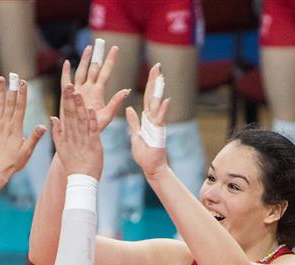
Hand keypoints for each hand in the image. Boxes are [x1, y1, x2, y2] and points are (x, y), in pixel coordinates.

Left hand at [0, 76, 47, 189]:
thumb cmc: (14, 161)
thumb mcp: (27, 151)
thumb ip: (35, 138)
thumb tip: (43, 126)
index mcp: (16, 128)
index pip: (20, 107)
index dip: (22, 94)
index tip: (24, 82)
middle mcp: (5, 123)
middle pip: (10, 102)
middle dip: (12, 87)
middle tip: (13, 75)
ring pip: (0, 104)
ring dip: (1, 90)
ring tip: (1, 78)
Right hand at [51, 85, 102, 179]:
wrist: (80, 180)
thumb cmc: (73, 165)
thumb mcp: (61, 148)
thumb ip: (57, 132)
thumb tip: (53, 117)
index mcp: (66, 135)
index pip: (65, 114)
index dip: (66, 100)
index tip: (65, 87)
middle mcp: (74, 135)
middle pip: (71, 114)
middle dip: (70, 99)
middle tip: (69, 84)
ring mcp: (83, 139)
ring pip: (81, 119)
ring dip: (79, 105)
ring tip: (78, 92)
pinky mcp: (94, 144)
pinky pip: (92, 129)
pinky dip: (91, 119)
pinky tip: (90, 108)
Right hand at [60, 42, 128, 129]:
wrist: (81, 137)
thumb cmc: (94, 129)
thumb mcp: (107, 115)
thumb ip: (116, 102)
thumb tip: (126, 90)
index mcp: (98, 92)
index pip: (105, 72)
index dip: (110, 60)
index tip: (115, 48)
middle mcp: (88, 89)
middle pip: (93, 68)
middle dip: (96, 56)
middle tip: (99, 43)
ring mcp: (78, 91)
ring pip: (81, 72)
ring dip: (84, 60)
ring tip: (88, 48)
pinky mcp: (67, 96)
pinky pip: (65, 82)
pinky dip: (65, 72)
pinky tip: (66, 62)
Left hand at [124, 64, 170, 178]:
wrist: (152, 168)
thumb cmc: (144, 155)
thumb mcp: (135, 135)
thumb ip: (133, 122)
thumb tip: (129, 108)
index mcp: (146, 119)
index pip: (146, 98)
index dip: (148, 84)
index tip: (152, 70)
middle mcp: (153, 120)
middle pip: (153, 96)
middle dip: (155, 81)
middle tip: (157, 66)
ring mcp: (157, 126)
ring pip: (157, 105)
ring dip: (159, 91)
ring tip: (161, 77)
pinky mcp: (159, 133)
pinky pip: (160, 120)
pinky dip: (162, 110)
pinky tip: (165, 100)